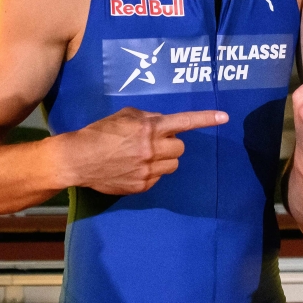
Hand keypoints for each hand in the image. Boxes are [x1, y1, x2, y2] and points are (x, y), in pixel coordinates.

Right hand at [61, 107, 227, 194]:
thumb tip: (164, 124)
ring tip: (143, 156)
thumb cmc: (100, 133)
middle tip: (153, 142)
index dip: (206, 119)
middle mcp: (152, 149)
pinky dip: (151, 172)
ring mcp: (148, 170)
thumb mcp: (124, 116)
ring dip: (164, 158)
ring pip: (173, 164)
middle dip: (170, 143)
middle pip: (180, 147)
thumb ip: (148, 118)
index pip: (183, 122)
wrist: (77, 159)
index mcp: (149, 128)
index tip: (224, 117)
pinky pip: (158, 178)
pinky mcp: (142, 186)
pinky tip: (133, 168)